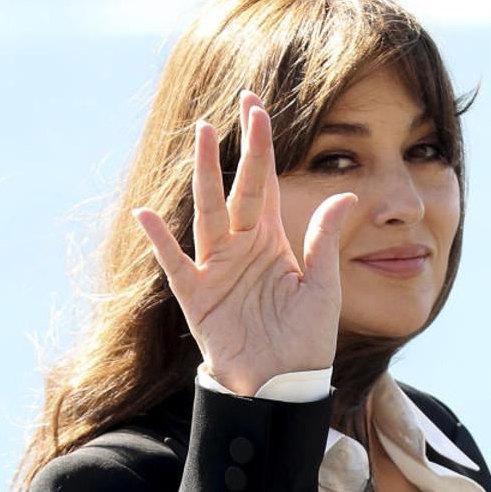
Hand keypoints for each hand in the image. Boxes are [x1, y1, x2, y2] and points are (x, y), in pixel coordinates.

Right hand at [132, 90, 357, 395]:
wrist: (284, 384)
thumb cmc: (305, 337)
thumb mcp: (322, 285)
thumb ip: (324, 239)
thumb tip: (344, 195)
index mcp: (271, 241)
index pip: (265, 183)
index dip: (262, 147)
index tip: (259, 108)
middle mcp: (240, 247)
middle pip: (236, 189)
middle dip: (236, 149)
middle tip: (236, 107)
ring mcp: (216, 269)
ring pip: (208, 213)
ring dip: (206, 176)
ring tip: (203, 137)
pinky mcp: (198, 297)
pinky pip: (176, 264)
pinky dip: (161, 241)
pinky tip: (146, 214)